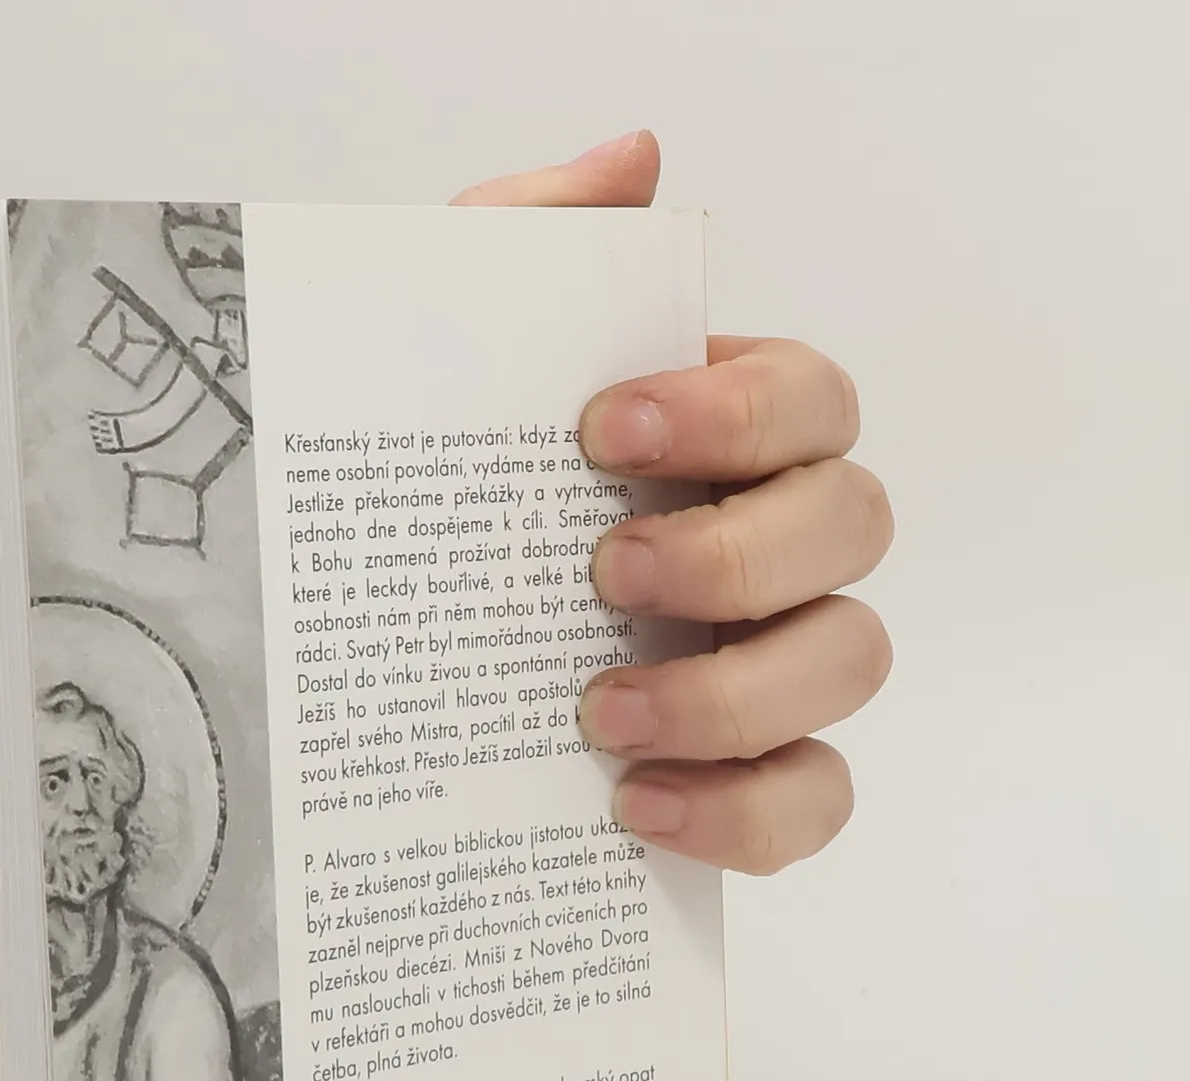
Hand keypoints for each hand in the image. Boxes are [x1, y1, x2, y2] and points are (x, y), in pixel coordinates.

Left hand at [455, 132, 893, 873]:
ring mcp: (771, 666)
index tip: (604, 431)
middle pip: (852, 525)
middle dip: (736, 552)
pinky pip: (813, 800)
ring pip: (850, 662)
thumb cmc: (420, 507)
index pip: (810, 399)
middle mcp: (770, 545)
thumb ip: (528, 245)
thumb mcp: (433, 362)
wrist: (336, 667)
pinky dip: (746, 809)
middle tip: (603, 576)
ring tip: (598, 717)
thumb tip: (635, 161)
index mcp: (722, 441)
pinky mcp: (749, 779)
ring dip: (736, 693)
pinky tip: (639, 805)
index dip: (739, 410)